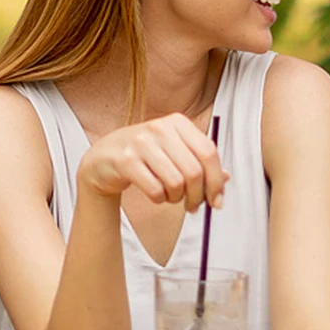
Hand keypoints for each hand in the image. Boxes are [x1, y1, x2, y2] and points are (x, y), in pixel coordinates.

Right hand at [76, 114, 225, 212]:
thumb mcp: (174, 152)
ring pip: (176, 182)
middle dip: (197, 196)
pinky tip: (155, 195)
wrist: (104, 159)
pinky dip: (159, 199)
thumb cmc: (145, 156)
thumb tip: (226, 179)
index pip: (209, 152)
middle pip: (194, 171)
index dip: (216, 181)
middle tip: (193, 206)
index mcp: (177, 122)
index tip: (216, 201)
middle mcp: (159, 127)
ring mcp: (140, 142)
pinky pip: (155, 189)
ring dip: (176, 198)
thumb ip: (199, 162)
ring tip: (171, 197)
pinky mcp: (125, 160)